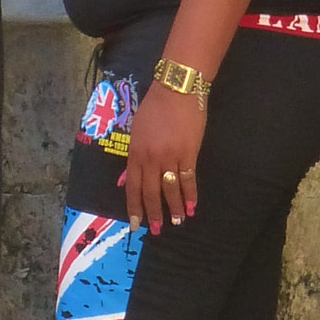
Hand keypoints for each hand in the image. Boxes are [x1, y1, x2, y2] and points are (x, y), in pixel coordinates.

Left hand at [119, 84, 204, 234]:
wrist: (176, 90)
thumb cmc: (155, 107)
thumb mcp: (137, 131)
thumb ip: (133, 156)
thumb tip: (127, 180)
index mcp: (135, 153)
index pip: (133, 187)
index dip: (134, 207)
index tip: (136, 223)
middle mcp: (150, 159)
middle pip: (151, 193)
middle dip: (153, 213)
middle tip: (155, 230)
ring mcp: (170, 157)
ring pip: (170, 190)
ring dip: (174, 208)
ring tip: (177, 222)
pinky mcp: (188, 154)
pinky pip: (188, 179)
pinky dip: (190, 195)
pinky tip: (192, 206)